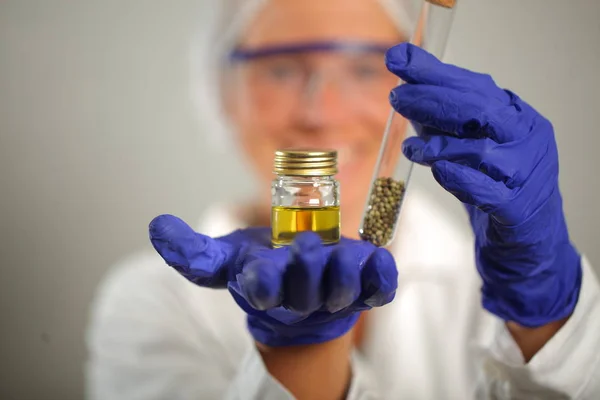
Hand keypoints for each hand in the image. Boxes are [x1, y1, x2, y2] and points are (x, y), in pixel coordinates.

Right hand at [148, 215, 397, 345]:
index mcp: (268, 288)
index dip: (262, 284)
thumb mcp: (227, 257)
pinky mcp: (366, 290)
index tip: (259, 274)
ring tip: (342, 255)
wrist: (301, 286)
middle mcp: (302, 297)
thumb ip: (194, 250)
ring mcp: (336, 296)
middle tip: (304, 245)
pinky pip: (378, 290)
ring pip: (342, 294)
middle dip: (305, 272)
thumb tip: (158, 228)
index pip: (262, 292)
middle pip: (304, 293)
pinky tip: (379, 261)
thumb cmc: (264, 267)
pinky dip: (381, 278)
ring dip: (343, 277)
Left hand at [385, 43, 580, 327]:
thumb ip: (436, 109)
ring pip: (481, 151)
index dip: (435, 75)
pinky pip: (485, 190)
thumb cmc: (492, 182)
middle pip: (481, 111)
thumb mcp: (464, 140)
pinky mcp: (517, 208)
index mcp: (517, 116)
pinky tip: (436, 171)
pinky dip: (457, 178)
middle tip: (397, 98)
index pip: (475, 86)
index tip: (399, 63)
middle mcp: (527, 139)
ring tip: (411, 148)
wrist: (525, 237)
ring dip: (439, 145)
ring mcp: (526, 174)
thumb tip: (402, 70)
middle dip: (433, 100)